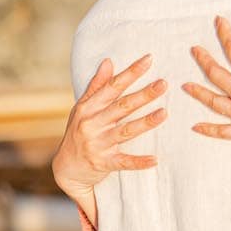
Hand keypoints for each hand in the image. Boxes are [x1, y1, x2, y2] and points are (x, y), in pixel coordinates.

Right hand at [52, 54, 167, 225]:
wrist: (65, 170)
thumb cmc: (77, 133)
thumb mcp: (81, 108)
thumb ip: (96, 86)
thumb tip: (108, 61)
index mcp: (88, 108)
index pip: (112, 87)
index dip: (131, 73)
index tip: (149, 60)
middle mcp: (92, 124)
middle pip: (122, 106)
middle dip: (144, 95)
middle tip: (163, 84)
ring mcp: (98, 144)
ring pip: (126, 131)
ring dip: (146, 122)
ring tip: (164, 113)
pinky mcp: (103, 163)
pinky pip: (124, 162)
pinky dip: (139, 162)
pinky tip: (155, 159)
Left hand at [182, 17, 230, 167]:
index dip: (224, 33)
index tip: (218, 21)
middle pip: (216, 74)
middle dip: (204, 60)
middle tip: (195, 50)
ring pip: (213, 101)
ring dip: (198, 92)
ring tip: (185, 86)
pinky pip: (222, 131)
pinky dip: (208, 129)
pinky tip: (196, 126)